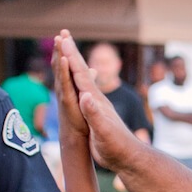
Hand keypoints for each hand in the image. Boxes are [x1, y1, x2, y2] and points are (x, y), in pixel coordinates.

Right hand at [54, 29, 141, 169]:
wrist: (128, 157)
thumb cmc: (116, 146)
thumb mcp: (103, 131)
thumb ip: (94, 114)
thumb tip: (85, 97)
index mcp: (95, 100)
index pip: (80, 74)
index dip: (70, 57)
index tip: (62, 40)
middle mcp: (96, 98)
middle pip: (82, 71)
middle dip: (71, 53)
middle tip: (63, 35)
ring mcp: (97, 105)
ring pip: (82, 80)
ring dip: (74, 64)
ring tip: (68, 52)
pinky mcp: (97, 113)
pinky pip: (83, 91)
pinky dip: (77, 82)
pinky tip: (76, 80)